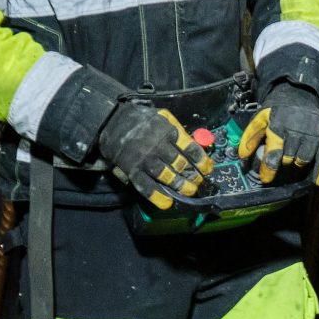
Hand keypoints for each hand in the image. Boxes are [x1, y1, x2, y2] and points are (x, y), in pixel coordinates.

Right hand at [98, 99, 212, 209]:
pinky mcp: (132, 169)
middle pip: (181, 165)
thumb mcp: (163, 115)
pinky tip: (167, 202)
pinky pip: (145, 186)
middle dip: (193, 176)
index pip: (191, 149)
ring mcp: (144, 159)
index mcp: (168, 131)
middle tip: (198, 182)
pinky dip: (156, 196)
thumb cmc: (141, 119)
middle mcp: (157, 146)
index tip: (208, 169)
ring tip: (189, 191)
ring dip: (180, 185)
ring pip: (166, 176)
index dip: (202, 161)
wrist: (111, 121)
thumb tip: (196, 145)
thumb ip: (178, 128)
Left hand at [240, 85, 318, 185]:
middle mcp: (298, 131)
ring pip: (304, 160)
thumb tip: (242, 155)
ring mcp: (313, 135)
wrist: (303, 94)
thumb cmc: (279, 110)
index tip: (265, 178)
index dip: (268, 169)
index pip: (274, 153)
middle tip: (281, 162)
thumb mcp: (262, 117)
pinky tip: (317, 181)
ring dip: (298, 164)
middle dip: (283, 163)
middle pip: (289, 159)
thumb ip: (251, 136)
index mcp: (279, 126)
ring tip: (294, 160)